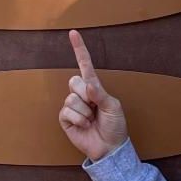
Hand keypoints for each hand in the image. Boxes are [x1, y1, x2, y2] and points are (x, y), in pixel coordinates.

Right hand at [59, 29, 128, 161]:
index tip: (73, 33)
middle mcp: (81, 94)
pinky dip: (79, 119)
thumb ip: (100, 94)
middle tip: (95, 109)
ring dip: (85, 112)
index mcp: (95, 87)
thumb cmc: (115, 126)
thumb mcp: (113, 107)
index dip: (79, 49)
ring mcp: (71, 106)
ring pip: (71, 98)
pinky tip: (84, 126)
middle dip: (87, 96)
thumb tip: (88, 85)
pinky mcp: (65, 118)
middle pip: (74, 81)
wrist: (110, 147)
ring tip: (92, 120)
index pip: (85, 65)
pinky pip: (67, 111)